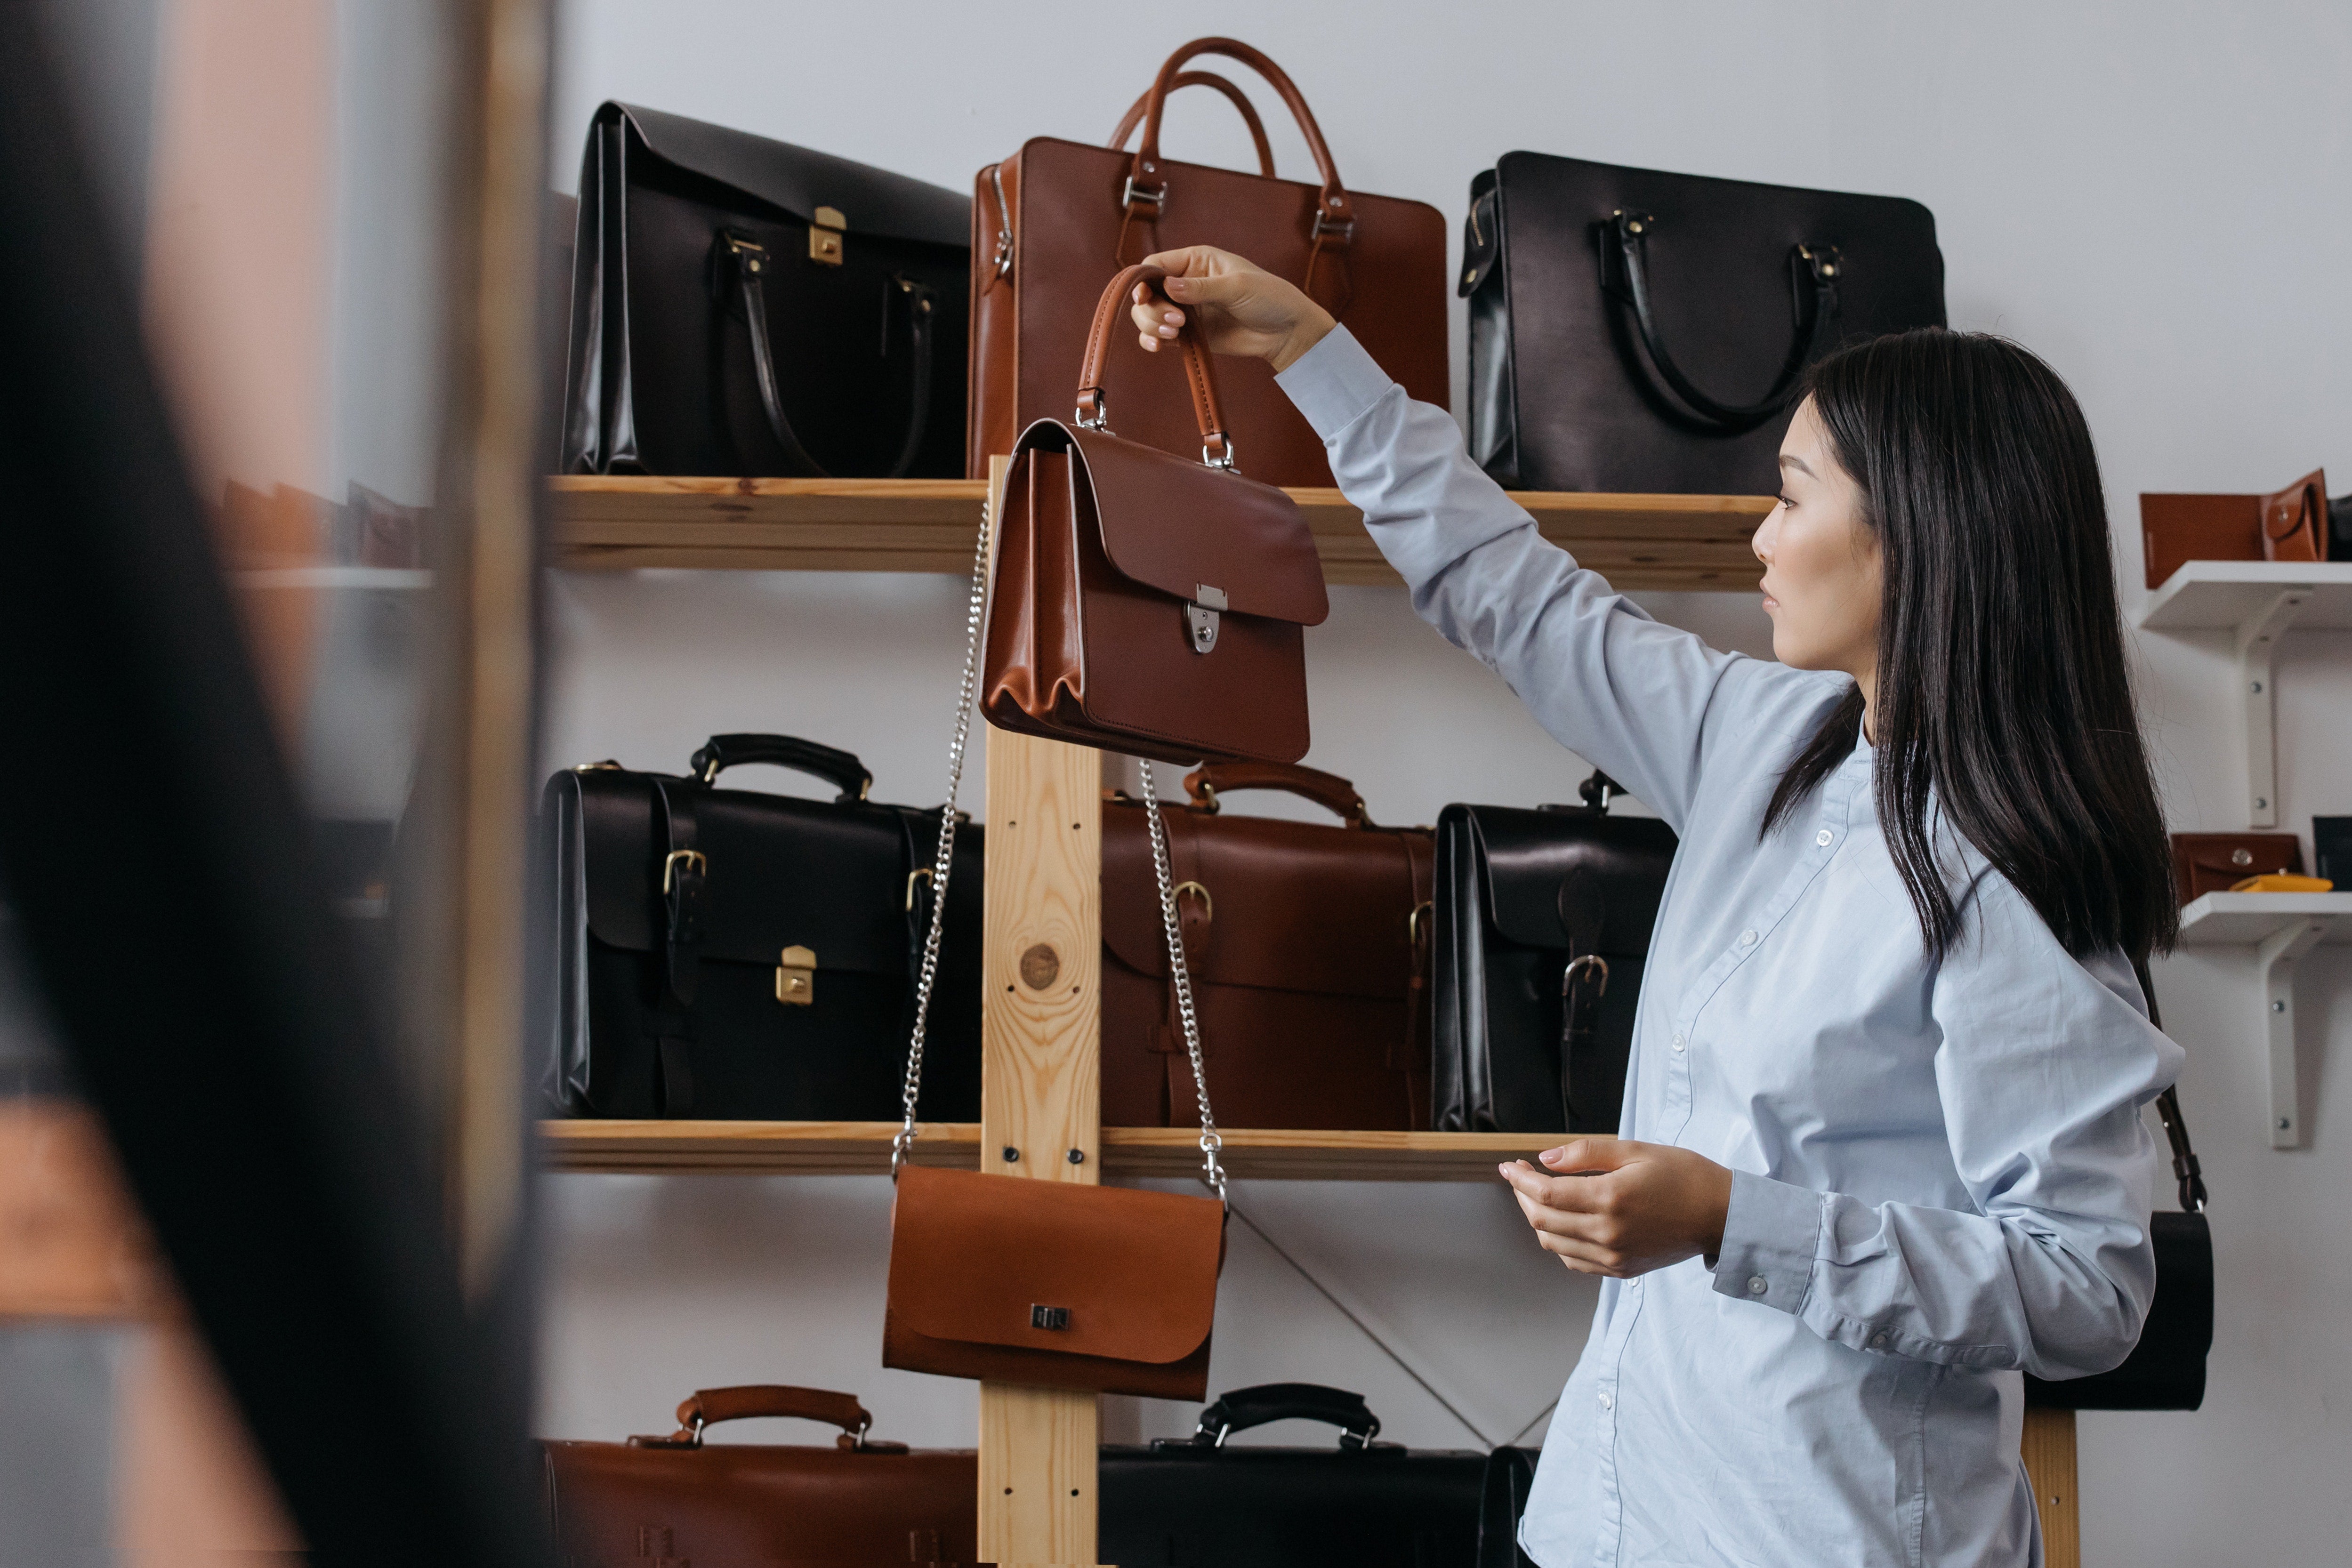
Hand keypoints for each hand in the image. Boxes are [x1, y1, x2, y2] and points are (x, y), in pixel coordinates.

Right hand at [1128, 245, 1335, 371]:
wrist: (1287, 332)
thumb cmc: (1269, 298)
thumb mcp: (1237, 286)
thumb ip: (1201, 288)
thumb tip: (1168, 287)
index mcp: (1196, 260)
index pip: (1156, 264)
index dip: (1144, 280)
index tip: (1145, 297)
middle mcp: (1185, 282)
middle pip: (1147, 293)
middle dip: (1152, 309)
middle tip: (1176, 322)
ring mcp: (1185, 309)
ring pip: (1149, 315)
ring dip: (1152, 325)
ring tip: (1174, 335)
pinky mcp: (1188, 334)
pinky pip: (1160, 336)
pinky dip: (1153, 341)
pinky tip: (1159, 347)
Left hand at [1498, 1138, 1734, 1278]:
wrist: (1720, 1215)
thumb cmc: (1682, 1175)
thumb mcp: (1636, 1151)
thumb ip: (1587, 1153)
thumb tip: (1546, 1159)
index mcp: (1611, 1200)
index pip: (1545, 1194)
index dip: (1520, 1179)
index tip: (1510, 1165)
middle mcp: (1608, 1234)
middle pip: (1542, 1220)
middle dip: (1523, 1197)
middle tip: (1521, 1176)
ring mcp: (1614, 1257)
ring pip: (1554, 1243)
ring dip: (1537, 1219)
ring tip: (1538, 1195)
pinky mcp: (1621, 1269)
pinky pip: (1573, 1260)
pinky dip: (1558, 1240)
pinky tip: (1561, 1221)